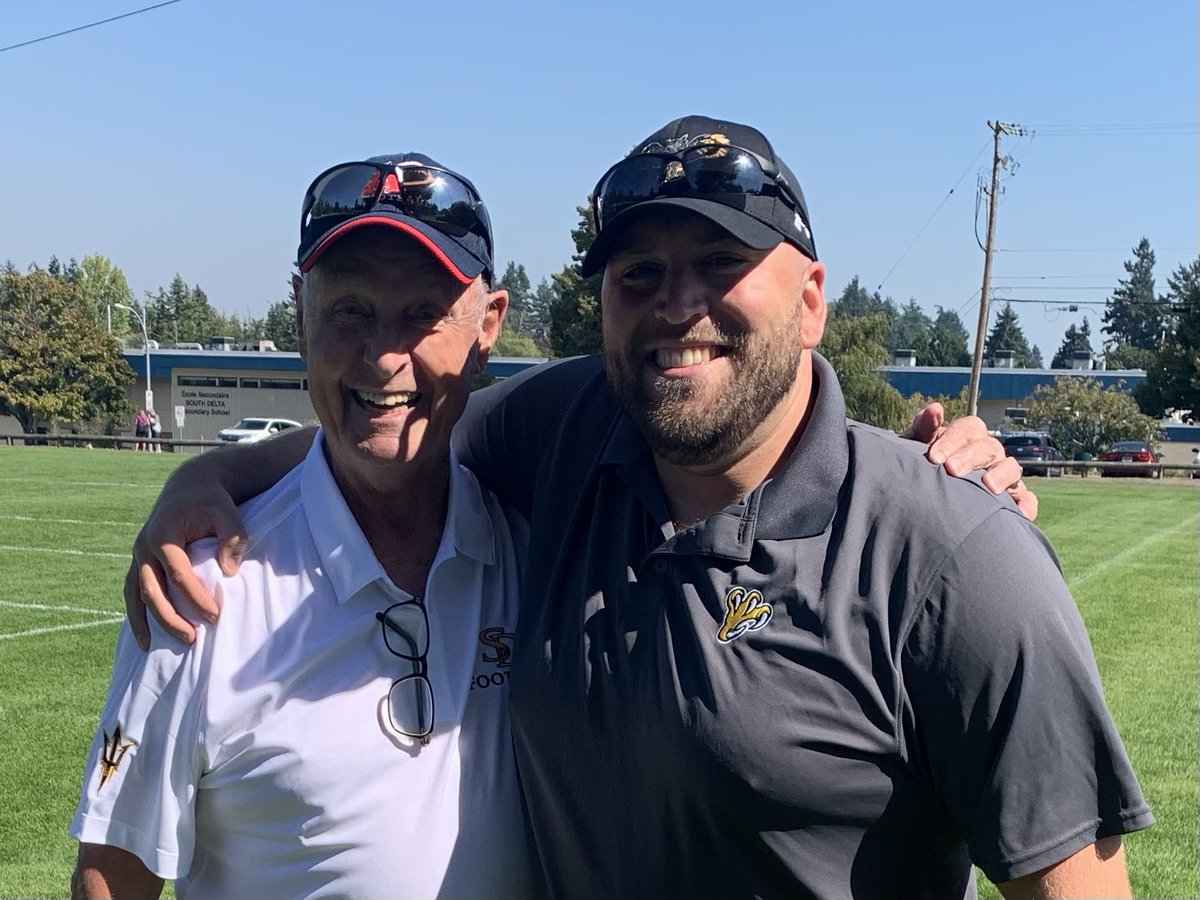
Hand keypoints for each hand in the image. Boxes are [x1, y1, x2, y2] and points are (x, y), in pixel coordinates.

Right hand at [124, 479, 247, 649]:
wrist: (190, 486)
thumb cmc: (212, 501)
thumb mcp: (227, 512)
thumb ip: (233, 536)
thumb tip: (229, 570)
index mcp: (164, 534)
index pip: (178, 574)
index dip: (195, 598)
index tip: (215, 617)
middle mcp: (144, 547)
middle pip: (152, 590)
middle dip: (170, 618)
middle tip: (192, 639)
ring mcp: (138, 556)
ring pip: (136, 595)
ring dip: (147, 622)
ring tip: (155, 649)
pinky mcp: (139, 563)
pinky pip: (132, 593)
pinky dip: (135, 615)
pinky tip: (144, 639)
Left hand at [903, 403, 1037, 521]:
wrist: (924, 499)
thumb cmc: (921, 467)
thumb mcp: (915, 448)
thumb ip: (923, 429)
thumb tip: (935, 409)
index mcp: (966, 437)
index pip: (967, 429)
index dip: (952, 440)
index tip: (933, 457)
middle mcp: (988, 453)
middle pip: (988, 447)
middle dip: (970, 457)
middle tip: (952, 470)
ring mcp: (1002, 475)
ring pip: (1011, 468)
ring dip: (1002, 475)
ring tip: (989, 486)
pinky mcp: (1013, 499)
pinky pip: (1026, 500)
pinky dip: (1026, 504)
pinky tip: (1019, 512)